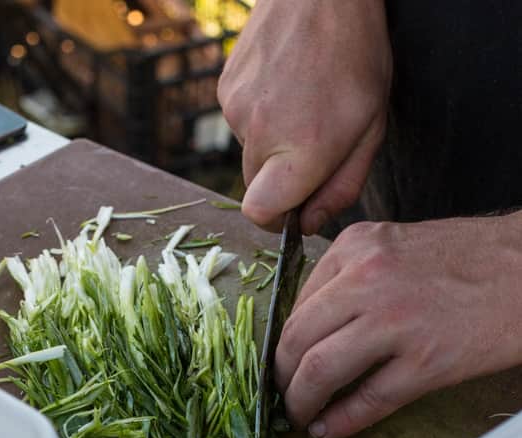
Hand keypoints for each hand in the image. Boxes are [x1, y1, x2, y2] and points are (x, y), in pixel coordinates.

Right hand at [217, 0, 391, 232]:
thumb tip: (308, 224)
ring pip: (249, 154)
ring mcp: (237, 110)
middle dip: (280, 179)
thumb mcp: (371, 128)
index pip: (260, 213)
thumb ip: (341, 187)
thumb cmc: (356, 55)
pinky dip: (259, 117)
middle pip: (255, 187)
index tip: (293, 208)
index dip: (276, 218)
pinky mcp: (225, 91)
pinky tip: (282, 86)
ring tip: (300, 103)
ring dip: (271, 144)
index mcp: (303, 149)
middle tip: (310, 144)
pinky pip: (240, 125)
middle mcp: (262, 133)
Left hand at [274, 213, 521, 437]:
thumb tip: (310, 331)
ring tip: (298, 415)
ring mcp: (395, 322)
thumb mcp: (391, 247)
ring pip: (321, 371)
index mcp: (354, 248)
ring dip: (300, 402)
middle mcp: (366, 280)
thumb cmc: (464, 260)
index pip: (297, 306)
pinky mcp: (427, 362)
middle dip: (281, 376)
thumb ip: (347, 280)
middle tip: (282, 394)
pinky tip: (328, 430)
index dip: (284, 344)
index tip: (284, 363)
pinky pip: (368, 400)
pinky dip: (340, 422)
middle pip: (297, 340)